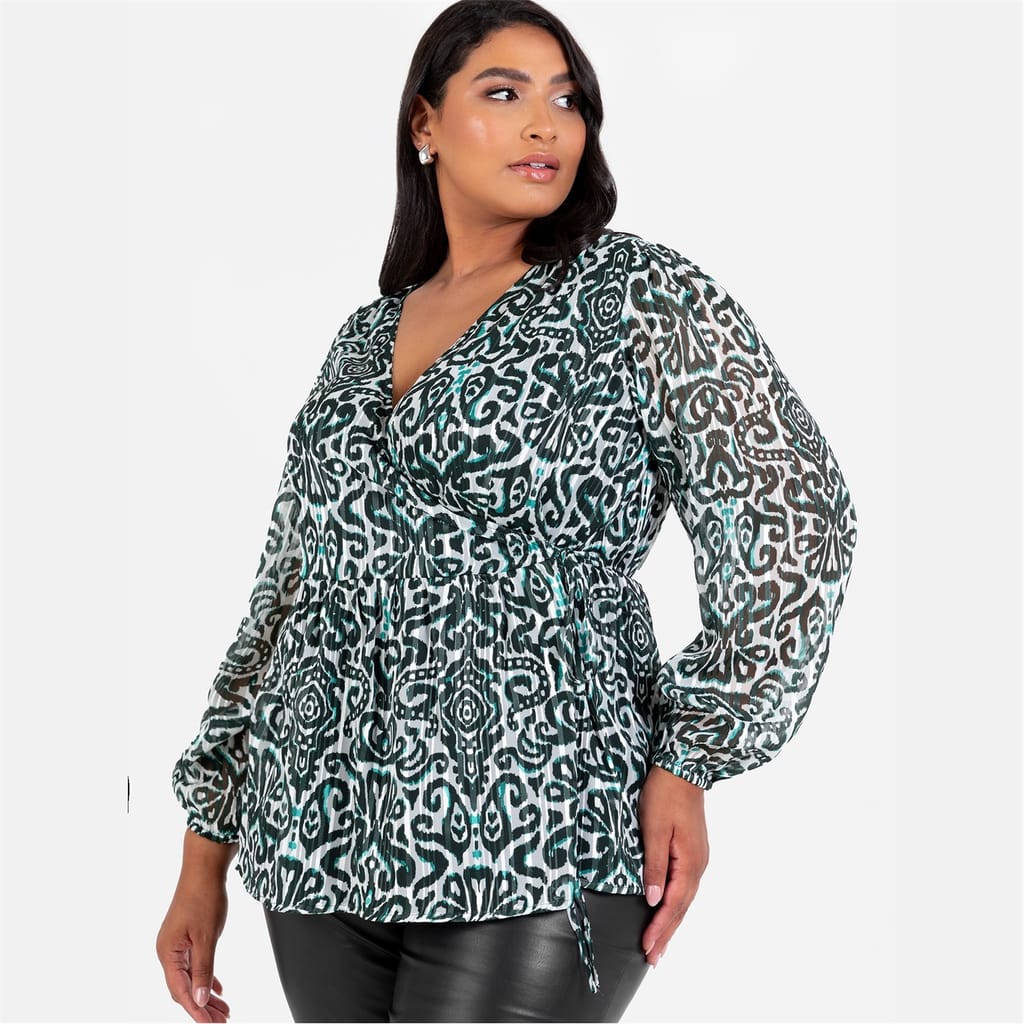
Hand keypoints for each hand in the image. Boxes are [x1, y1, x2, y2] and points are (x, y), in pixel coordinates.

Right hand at [156, 866, 231, 1020]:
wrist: (204, 868)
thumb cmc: (204, 897)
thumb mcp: (206, 937)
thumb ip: (204, 969)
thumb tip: (201, 999)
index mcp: (168, 953)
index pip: (180, 992)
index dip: (196, 1011)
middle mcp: (168, 951)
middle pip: (184, 988)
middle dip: (203, 1006)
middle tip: (223, 1020)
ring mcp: (176, 944)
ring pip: (191, 977)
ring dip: (206, 993)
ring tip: (224, 1010)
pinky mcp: (186, 936)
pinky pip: (194, 964)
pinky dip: (206, 977)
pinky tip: (218, 988)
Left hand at [638, 764, 709, 966]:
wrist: (683, 767)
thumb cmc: (665, 794)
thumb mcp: (654, 829)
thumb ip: (654, 865)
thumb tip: (652, 900)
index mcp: (689, 863)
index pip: (673, 905)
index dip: (659, 929)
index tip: (647, 950)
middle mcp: (697, 865)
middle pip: (681, 907)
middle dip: (666, 934)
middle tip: (653, 959)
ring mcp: (697, 858)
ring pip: (684, 898)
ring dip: (671, 922)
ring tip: (659, 944)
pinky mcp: (693, 851)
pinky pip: (684, 886)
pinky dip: (675, 904)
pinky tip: (668, 910)